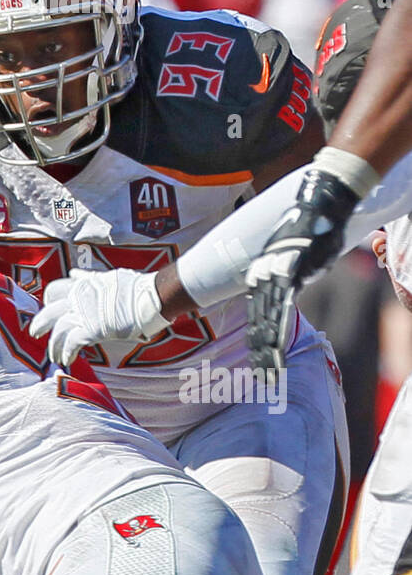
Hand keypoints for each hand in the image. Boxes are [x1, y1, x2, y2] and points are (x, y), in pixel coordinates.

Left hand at [28, 268, 166, 364]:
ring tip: (53, 356)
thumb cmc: (134, 288)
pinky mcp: (92, 330)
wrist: (151, 296)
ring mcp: (84, 314)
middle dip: (40, 324)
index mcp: (82, 285)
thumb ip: (88, 278)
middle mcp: (79, 298)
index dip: (48, 301)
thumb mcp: (107, 277)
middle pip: (49, 311)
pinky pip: (72, 344)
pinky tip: (67, 360)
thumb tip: (75, 273)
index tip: (49, 309)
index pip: (54, 289)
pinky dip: (67, 353)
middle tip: (34, 334)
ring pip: (58, 331)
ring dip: (54, 346)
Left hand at [246, 167, 359, 374]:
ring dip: (268, 345)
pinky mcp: (289, 273)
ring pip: (267, 317)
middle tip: (259, 370)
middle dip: (260, 347)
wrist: (319, 204)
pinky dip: (278, 328)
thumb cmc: (311, 228)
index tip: (256, 353)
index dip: (257, 333)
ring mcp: (275, 275)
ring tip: (267, 366)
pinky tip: (275, 345)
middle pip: (259, 318)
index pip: (257, 309)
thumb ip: (291, 275)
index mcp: (262, 273)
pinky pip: (282, 307)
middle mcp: (264, 275)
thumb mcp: (296, 254)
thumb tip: (291, 286)